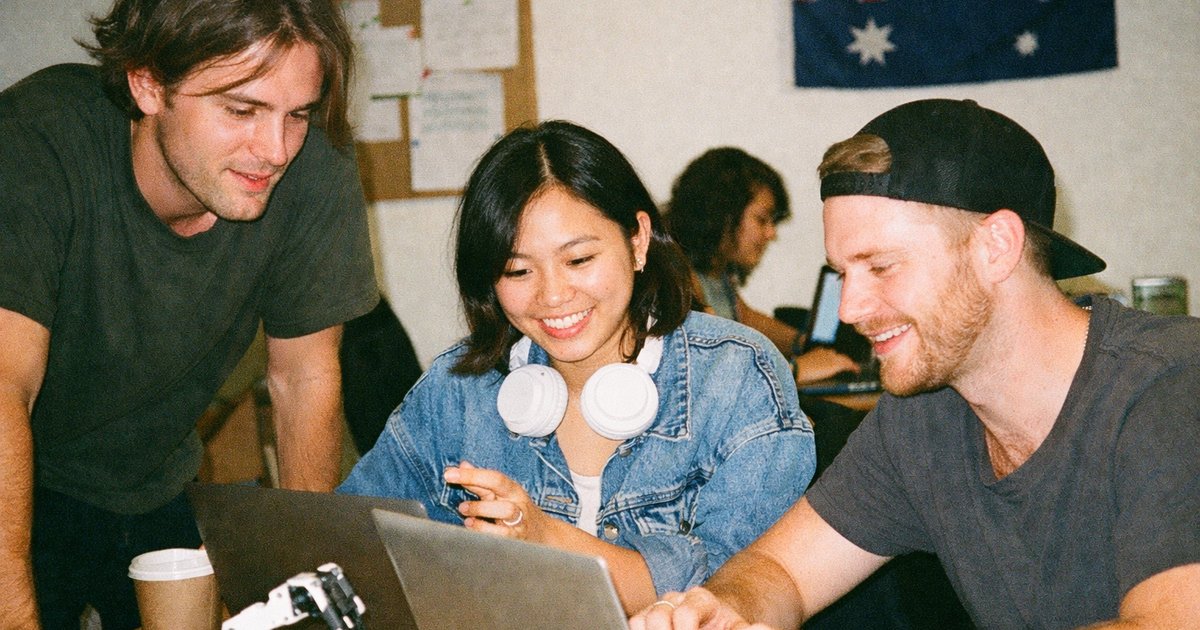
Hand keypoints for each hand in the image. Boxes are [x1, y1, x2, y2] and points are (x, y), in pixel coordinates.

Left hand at [444, 461, 545, 541]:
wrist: (543, 536)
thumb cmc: (516, 511)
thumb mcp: (500, 496)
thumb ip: (480, 483)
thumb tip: (462, 465)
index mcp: (511, 489)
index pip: (492, 476)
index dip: (471, 474)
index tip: (449, 473)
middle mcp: (517, 501)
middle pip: (500, 486)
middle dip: (475, 483)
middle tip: (457, 497)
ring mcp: (519, 519)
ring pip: (505, 510)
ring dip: (481, 509)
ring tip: (465, 514)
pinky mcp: (518, 538)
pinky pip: (503, 534)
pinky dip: (485, 530)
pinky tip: (471, 528)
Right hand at [628, 588, 769, 629]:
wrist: (714, 622)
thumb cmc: (726, 628)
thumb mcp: (740, 629)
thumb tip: (760, 629)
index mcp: (701, 600)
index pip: (685, 615)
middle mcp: (676, 599)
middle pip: (658, 614)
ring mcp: (658, 607)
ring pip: (642, 618)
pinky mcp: (645, 617)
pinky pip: (634, 623)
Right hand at [792, 348, 858, 384]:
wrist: (799, 368)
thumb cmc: (798, 368)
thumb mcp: (804, 363)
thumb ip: (810, 363)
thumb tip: (808, 367)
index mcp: (819, 350)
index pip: (831, 353)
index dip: (835, 358)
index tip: (837, 362)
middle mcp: (827, 352)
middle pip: (839, 355)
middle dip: (843, 360)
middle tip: (847, 366)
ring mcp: (832, 358)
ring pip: (844, 359)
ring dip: (849, 364)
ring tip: (854, 368)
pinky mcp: (835, 364)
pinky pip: (847, 365)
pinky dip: (852, 367)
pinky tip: (856, 370)